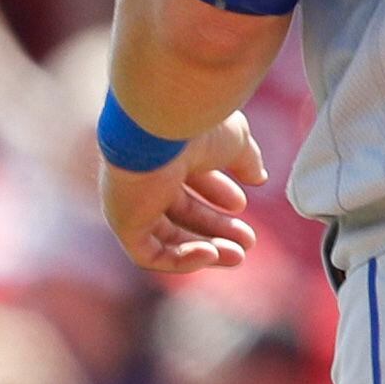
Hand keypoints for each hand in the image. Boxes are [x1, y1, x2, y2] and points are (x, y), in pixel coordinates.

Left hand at [100, 113, 267, 275]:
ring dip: (204, 249)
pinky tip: (210, 254)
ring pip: (167, 238)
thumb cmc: (199, 126)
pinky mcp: (124, 222)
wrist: (162, 123)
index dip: (219, 195)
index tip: (242, 204)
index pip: (192, 181)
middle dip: (217, 229)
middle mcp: (148, 178)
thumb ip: (246, 161)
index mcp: (170, 153)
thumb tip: (260, 178)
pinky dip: (179, 260)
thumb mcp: (234, 141)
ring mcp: (134, 202)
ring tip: (237, 256)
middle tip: (248, 242)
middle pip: (182, 213)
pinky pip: (147, 253)